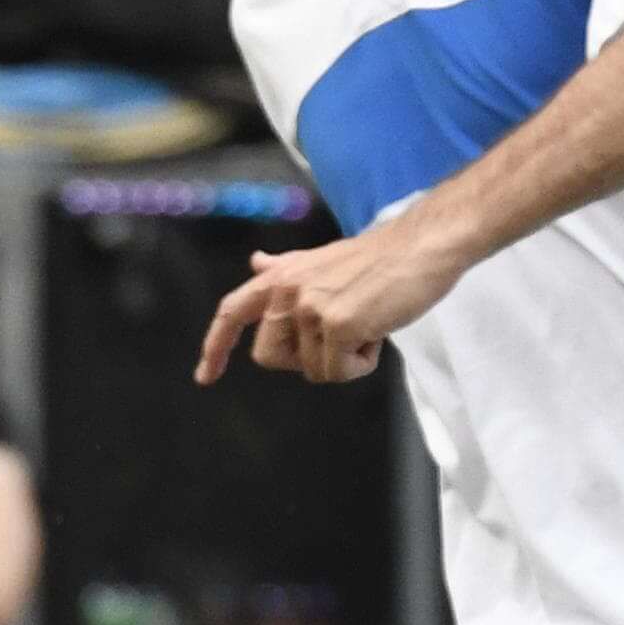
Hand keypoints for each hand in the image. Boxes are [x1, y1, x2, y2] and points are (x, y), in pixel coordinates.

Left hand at [197, 217, 457, 384]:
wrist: (418, 248)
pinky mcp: (337, 325)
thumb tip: (256, 264)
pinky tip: (376, 331)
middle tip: (340, 335)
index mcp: (279, 276)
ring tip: (366, 322)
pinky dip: (361, 363)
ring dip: (343, 358)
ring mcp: (310, 308)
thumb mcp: (320, 260)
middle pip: (270, 357)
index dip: (215, 347)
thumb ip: (285, 269)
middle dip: (304, 358)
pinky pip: (337, 372)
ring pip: (312, 369)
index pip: (231, 312)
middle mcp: (286, 290)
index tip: (205, 376)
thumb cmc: (378, 258)